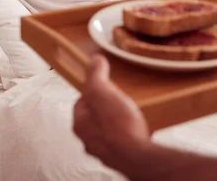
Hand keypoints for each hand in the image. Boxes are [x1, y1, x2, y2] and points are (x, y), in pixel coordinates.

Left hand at [73, 55, 150, 174]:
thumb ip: (96, 75)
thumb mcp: (103, 91)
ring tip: (130, 112)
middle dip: (105, 107)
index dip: (92, 90)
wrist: (137, 155)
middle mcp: (88, 139)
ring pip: (106, 130)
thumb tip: (94, 60)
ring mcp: (103, 149)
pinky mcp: (119, 155)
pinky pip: (121, 140)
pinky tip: (137, 128)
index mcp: (80, 124)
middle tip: (118, 98)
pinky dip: (127, 133)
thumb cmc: (118, 127)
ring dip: (116, 121)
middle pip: (93, 117)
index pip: (80, 102)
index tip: (104, 85)